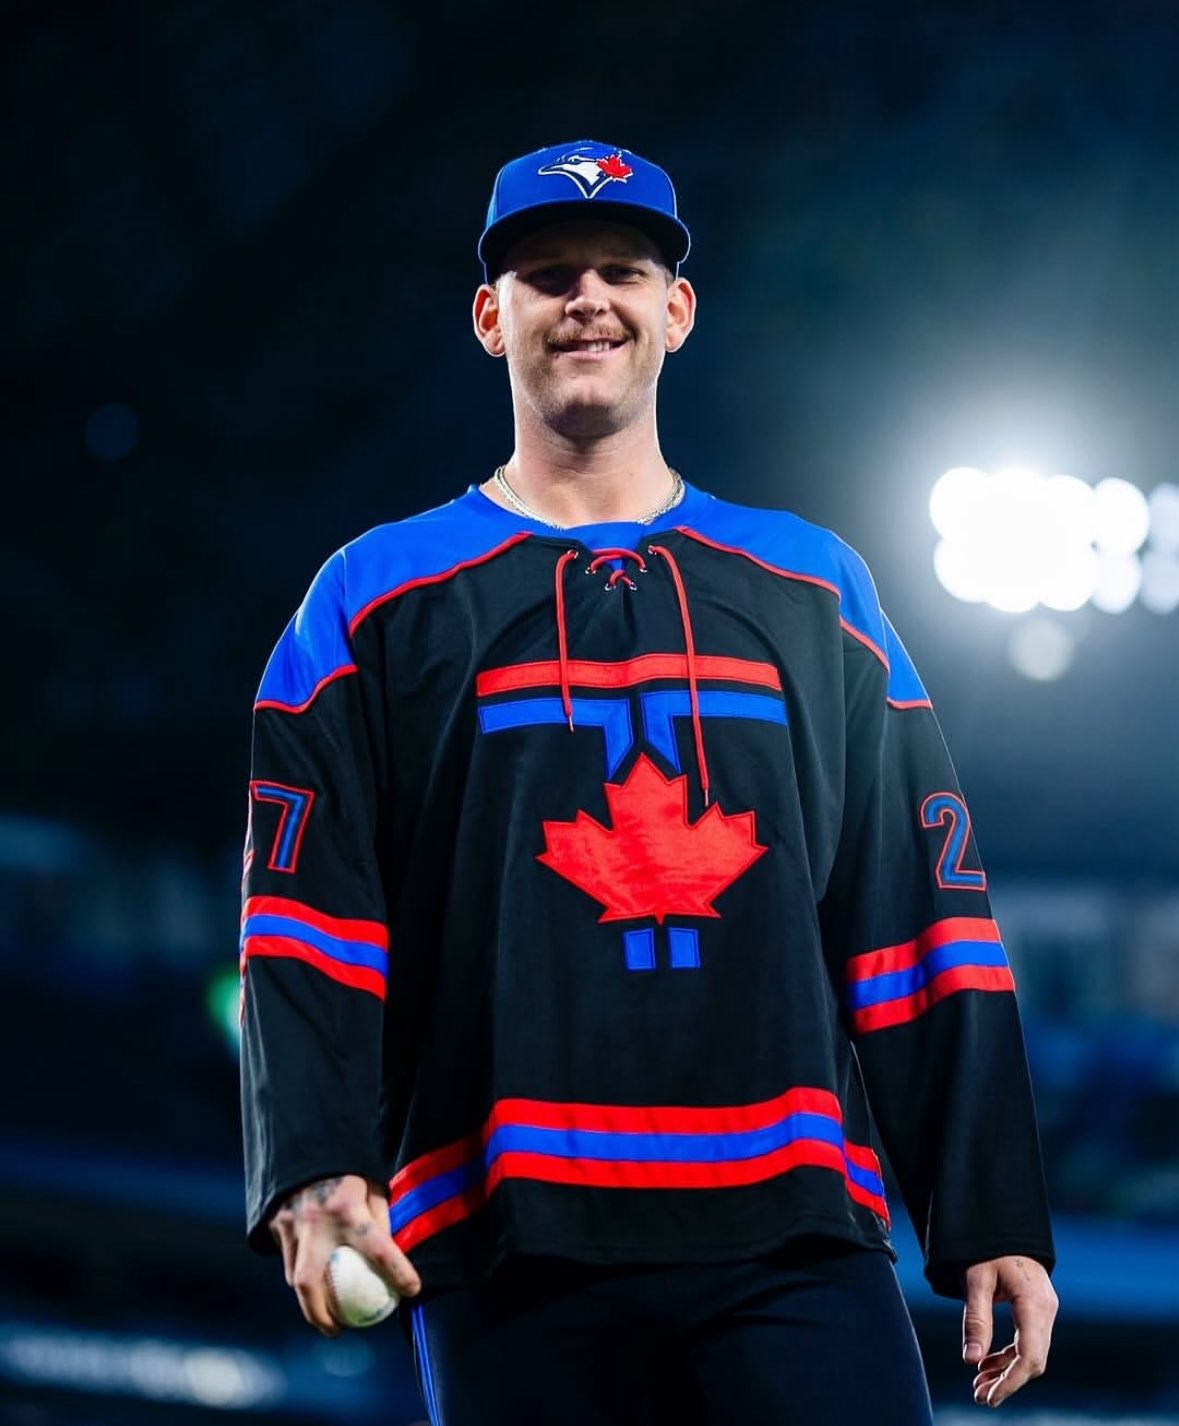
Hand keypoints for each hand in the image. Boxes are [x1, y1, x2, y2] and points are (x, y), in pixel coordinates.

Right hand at [269, 1173, 420, 1334]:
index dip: (399, 1273)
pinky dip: (298, 1277)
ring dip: (308, 1301)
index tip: (412, 1291)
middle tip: (338, 1330)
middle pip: (311, 1282)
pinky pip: (285, 1259)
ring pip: (294, 1276)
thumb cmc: (348, 1167)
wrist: (306, 1141)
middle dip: (320, 1314)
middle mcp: (317, 1220)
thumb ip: (381, 1217)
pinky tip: (311, 1287)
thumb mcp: (373, 1184)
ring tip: (324, 1316)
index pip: (379, 1249)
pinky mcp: (275, 1223)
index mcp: (349, 1207)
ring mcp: (291, 1224)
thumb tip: (392, 1252)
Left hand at [962, 1255, 1057, 1406]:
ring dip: (1007, 1372)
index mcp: (1035, 1303)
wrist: (1003, 1224)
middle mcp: (1046, 1310)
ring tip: (979, 1386)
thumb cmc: (988, 1248)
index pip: (1029, 1355)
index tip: (990, 1398)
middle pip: (1033, 1360)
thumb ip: (976, 1320)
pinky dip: (1009, 1356)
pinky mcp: (1037, 1310)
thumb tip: (970, 1361)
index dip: (1011, 1382)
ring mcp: (1045, 1311)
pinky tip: (987, 1365)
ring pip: (1031, 1353)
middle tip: (979, 1396)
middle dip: (1007, 1382)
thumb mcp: (976, 1280)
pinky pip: (1028, 1342)